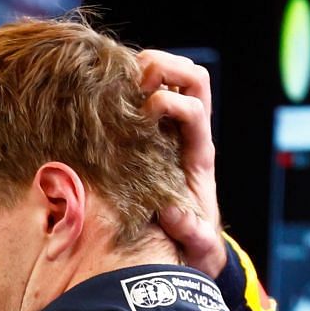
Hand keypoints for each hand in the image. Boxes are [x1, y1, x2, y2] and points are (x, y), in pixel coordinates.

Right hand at [137, 49, 225, 276]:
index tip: (145, 113)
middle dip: (166, 67)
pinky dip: (135, 80)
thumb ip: (192, 232)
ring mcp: (176, 129)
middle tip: (135, 82)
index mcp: (199, 156)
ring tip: (122, 81)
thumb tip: (173, 214)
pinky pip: (155, 89)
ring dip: (153, 65)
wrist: (195, 244)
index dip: (171, 102)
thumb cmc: (194, 243)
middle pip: (195, 77)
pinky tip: (111, 93)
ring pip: (179, 75)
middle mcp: (191, 135)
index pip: (195, 110)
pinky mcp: (159, 131)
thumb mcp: (197, 245)